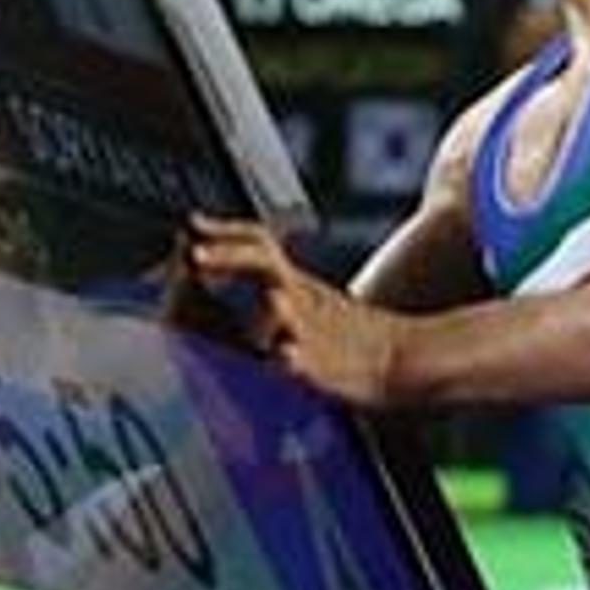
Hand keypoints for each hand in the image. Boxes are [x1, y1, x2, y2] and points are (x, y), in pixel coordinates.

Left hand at [185, 214, 407, 408]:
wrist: (395, 359)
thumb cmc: (340, 333)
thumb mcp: (304, 297)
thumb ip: (264, 282)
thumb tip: (211, 268)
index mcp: (292, 282)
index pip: (258, 242)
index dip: (226, 230)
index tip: (194, 221)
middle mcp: (299, 298)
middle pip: (266, 263)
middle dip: (229, 255)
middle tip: (194, 252)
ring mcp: (311, 331)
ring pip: (288, 310)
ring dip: (265, 301)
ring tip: (249, 292)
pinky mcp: (323, 367)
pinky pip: (305, 360)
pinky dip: (292, 357)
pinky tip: (283, 355)